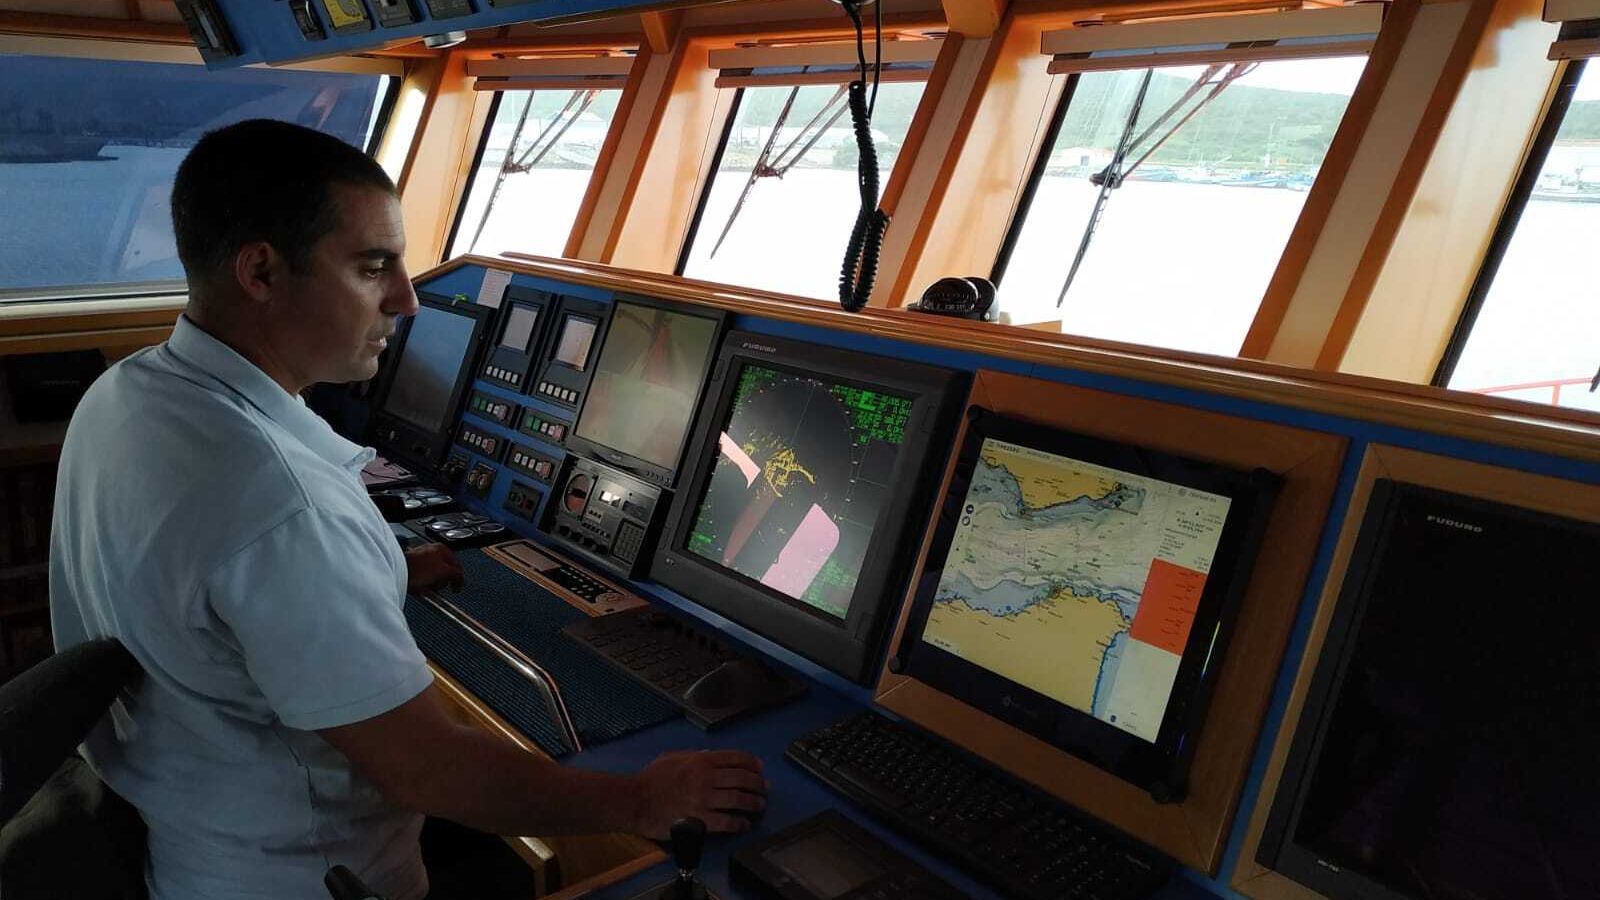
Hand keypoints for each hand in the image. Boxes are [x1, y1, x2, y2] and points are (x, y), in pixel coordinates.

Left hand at [405, 544, 464, 592]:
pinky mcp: (413, 568)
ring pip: (434, 577)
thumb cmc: (418, 568)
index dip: (458, 578)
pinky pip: (423, 579)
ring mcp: (421, 560)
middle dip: (442, 582)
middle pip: (444, 571)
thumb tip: (461, 579)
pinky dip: (423, 586)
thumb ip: (457, 574)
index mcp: (441, 548)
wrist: (399, 571)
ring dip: (432, 585)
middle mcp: (431, 552)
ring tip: (426, 587)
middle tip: (438, 586)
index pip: (456, 564)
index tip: (457, 587)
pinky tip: (420, 589)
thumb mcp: (445, 571)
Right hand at [630, 750, 766, 838]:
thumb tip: (712, 754)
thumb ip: (695, 754)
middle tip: (765, 789)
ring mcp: (704, 800)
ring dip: (754, 803)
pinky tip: (744, 824)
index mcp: (701, 760)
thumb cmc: (650, 779)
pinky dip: (739, 823)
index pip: (736, 758)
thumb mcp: (673, 757)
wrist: (635, 800)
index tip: (760, 769)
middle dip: (758, 784)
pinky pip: (727, 822)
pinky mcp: (700, 820)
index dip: (752, 763)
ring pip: (739, 799)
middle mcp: (706, 778)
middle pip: (743, 778)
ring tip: (759, 806)